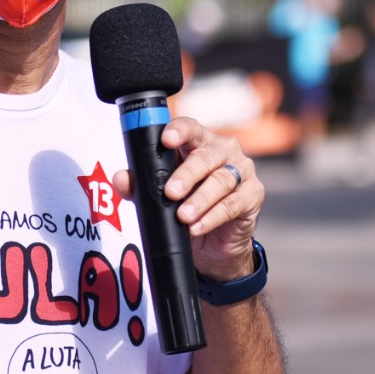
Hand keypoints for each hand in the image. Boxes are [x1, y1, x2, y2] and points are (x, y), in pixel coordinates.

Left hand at [111, 116, 261, 281]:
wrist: (214, 245)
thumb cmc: (187, 208)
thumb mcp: (160, 198)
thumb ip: (140, 186)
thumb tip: (121, 178)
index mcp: (199, 142)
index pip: (190, 128)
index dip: (179, 131)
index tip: (166, 140)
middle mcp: (224, 151)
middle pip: (206, 156)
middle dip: (187, 174)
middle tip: (171, 192)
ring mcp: (242, 171)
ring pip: (221, 180)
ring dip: (200, 199)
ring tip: (183, 216)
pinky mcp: (253, 195)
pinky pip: (232, 204)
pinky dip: (213, 216)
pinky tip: (197, 227)